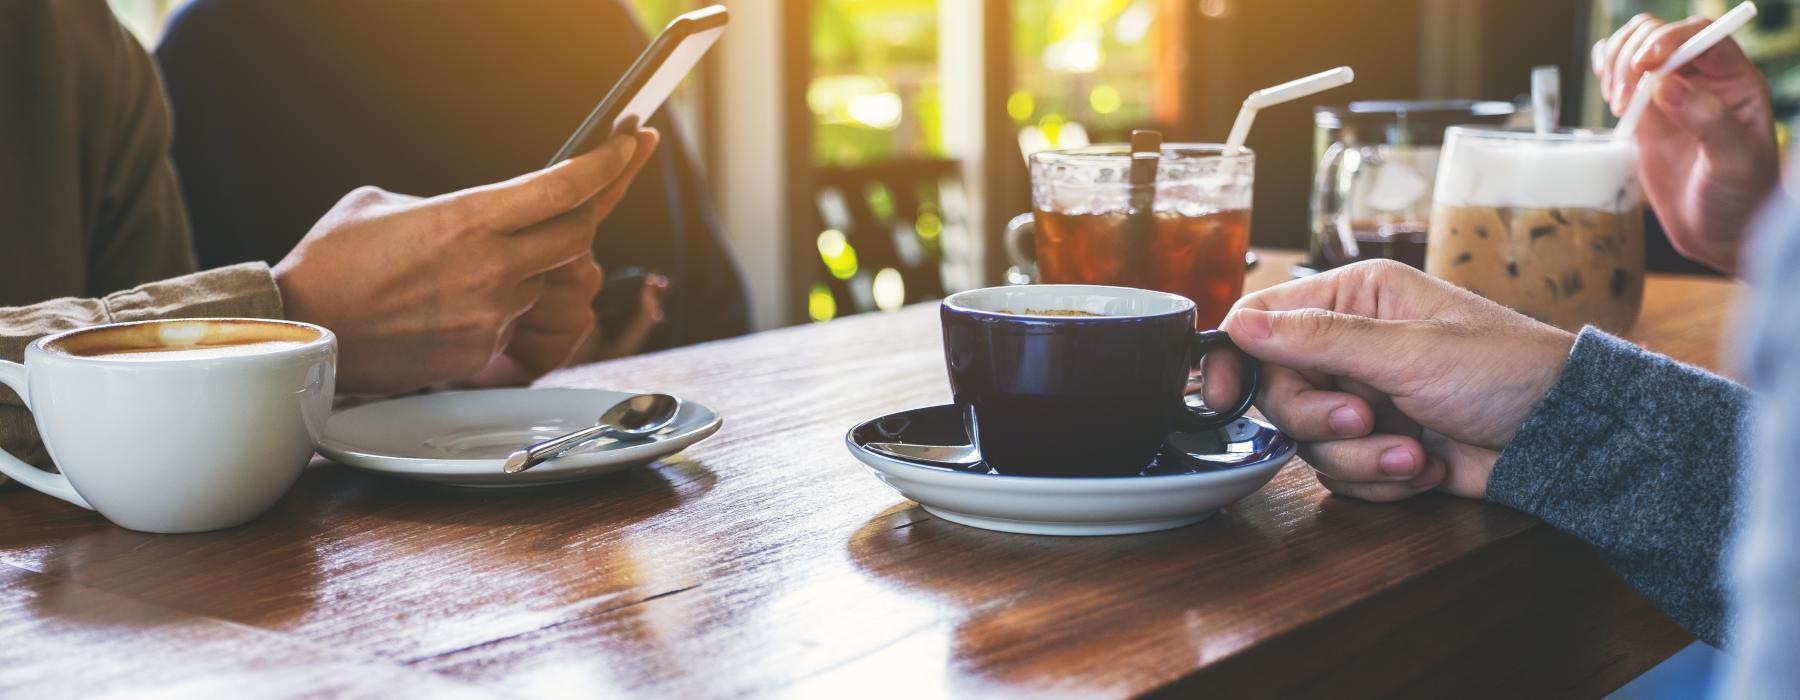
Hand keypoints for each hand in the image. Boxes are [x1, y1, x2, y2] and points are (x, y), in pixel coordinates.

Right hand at [273, 129, 659, 393]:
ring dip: (525, 271)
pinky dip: (492, 311)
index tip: (631, 144)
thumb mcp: (382, 205)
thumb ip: (448, 206)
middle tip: (579, 202)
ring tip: (462, 269)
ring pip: (542, 284)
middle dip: (585, 216)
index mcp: (469, 217)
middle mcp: (491, 266)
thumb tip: (476, 215)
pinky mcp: (481, 353)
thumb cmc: (331, 263)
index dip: (609, 164)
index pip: (564, 187)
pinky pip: (510, 324)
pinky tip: (442, 306)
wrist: (300, 332)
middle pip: (578, 236)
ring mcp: (490, 313)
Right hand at [1202, 261, 1575, 501]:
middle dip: (1319, 418)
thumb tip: (1237, 323)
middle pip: (1277, 390)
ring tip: (1415, 454)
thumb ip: (1316, 339)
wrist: (1561, 437)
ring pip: (1308, 441)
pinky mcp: (1378, 445)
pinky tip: (1425, 467)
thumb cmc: (1504, 370)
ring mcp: (1363, 397)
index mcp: (1352, 299)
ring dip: (1360, 457)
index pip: (1261, 320)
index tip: (1221, 398)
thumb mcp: (1406, 351)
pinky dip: (1380, 479)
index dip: (1233, 359)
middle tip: (1364, 420)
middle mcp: (1349, 345)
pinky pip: (1340, 473)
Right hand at [1594, 13, 1778, 274]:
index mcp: (1735, 82)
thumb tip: (1668, 85)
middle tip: (1624, 98)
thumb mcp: (1733, 163)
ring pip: (1635, 48)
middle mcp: (1703, 80)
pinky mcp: (1645, 113)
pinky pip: (1620, 73)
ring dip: (1616, 66)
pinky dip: (1604, 71)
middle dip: (1633, 58)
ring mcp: (1671, 95)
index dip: (1668, 40)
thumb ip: (1708, 120)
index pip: (1700, 36)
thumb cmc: (1740, 199)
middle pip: (1660, 36)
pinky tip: (1607, 93)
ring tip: (1618, 104)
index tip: (1643, 65)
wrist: (1720, 232)